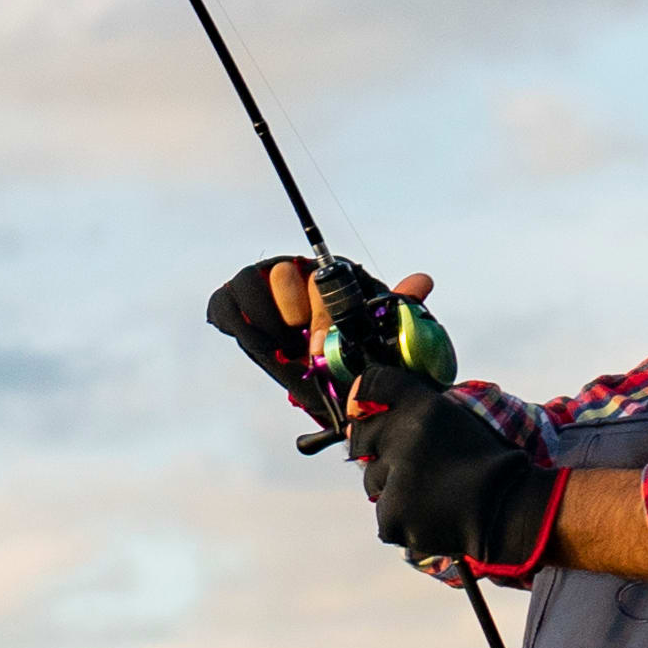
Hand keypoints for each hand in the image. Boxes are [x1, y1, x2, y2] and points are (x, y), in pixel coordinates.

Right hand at [201, 256, 450, 429]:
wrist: (324, 375)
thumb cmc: (354, 352)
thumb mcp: (380, 335)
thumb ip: (398, 309)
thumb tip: (423, 281)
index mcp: (331, 274)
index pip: (321, 274)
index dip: (320, 311)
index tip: (321, 347)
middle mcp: (296, 272)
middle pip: (283, 273)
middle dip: (293, 314)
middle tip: (305, 351)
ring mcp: (262, 287)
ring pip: (248, 282)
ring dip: (263, 322)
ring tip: (282, 352)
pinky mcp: (234, 306)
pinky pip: (224, 306)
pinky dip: (236, 325)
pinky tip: (263, 349)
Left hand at [361, 383, 558, 582]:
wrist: (508, 510)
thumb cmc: (485, 463)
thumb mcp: (456, 419)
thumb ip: (415, 407)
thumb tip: (358, 406)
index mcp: (426, 407)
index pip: (374, 383)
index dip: (366, 394)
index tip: (364, 406)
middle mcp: (406, 436)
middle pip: (362, 434)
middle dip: (380, 449)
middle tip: (417, 465)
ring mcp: (397, 476)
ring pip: (373, 477)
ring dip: (394, 485)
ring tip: (433, 492)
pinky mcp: (391, 513)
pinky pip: (384, 512)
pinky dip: (404, 517)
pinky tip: (433, 515)